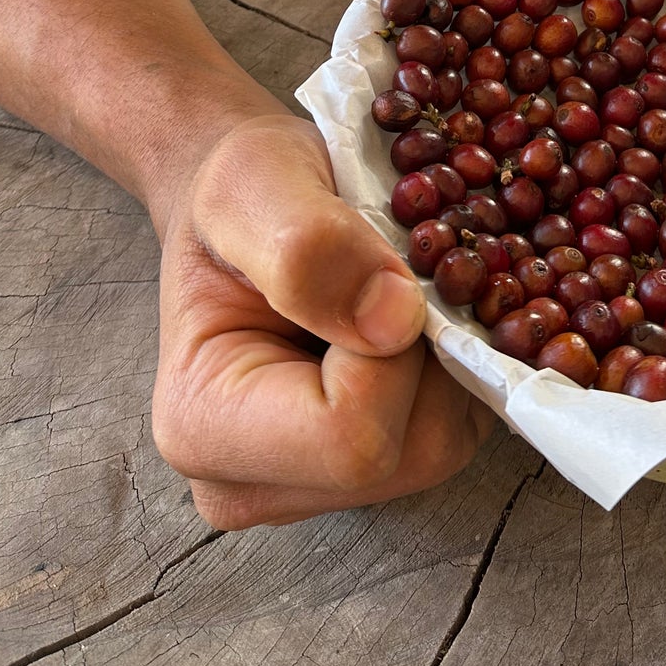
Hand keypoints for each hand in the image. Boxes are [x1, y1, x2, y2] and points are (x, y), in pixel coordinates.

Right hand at [152, 113, 493, 527]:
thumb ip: (309, 246)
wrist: (251, 197)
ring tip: (403, 284)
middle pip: (408, 452)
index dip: (393, 348)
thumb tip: (394, 320)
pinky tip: (424, 310)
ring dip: (450, 352)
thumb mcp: (253, 180)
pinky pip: (460, 428)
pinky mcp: (380, 464)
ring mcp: (322, 485)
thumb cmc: (241, 189)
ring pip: (444, 443)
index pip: (349, 436)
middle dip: (428, 349)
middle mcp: (257, 484)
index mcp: (203, 428)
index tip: (380, 262)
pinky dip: (461, 362)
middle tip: (397, 267)